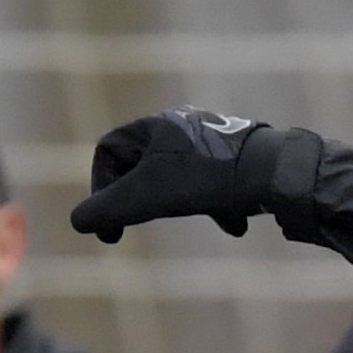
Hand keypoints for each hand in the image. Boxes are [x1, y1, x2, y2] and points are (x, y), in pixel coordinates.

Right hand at [71, 108, 321, 243]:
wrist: (275, 172)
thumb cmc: (205, 180)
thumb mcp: (148, 198)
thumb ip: (109, 210)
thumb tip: (77, 223)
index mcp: (155, 126)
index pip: (109, 150)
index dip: (100, 188)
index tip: (107, 224)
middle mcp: (183, 126)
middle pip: (145, 164)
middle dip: (141, 199)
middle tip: (139, 225)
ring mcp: (214, 140)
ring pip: (182, 176)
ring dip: (182, 204)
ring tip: (196, 216)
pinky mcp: (241, 157)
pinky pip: (218, 182)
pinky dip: (220, 206)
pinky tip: (237, 226)